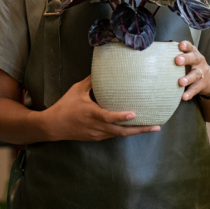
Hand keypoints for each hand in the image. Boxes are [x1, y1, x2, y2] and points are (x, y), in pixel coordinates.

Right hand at [42, 76, 160, 140]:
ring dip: (135, 132)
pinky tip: (133, 127)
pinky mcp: (97, 138)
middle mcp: (97, 126)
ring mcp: (97, 134)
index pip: (108, 117)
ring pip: (119, 134)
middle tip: (156, 126)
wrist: (53, 126)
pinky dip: (124, 131)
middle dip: (140, 130)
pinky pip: (113, 135)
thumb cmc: (65, 106)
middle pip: (121, 131)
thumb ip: (91, 82)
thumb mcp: (77, 90)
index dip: (121, 117)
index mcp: (91, 113)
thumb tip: (103, 70)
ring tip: (151, 127)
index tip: (134, 114)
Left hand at [175, 41, 209, 100]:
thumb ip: (175, 55)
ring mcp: (201, 73)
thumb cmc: (191, 65)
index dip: (185, 45)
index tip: (180, 45)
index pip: (190, 47)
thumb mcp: (186, 58)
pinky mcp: (202, 84)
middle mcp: (198, 61)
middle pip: (194, 58)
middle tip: (177, 60)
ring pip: (195, 75)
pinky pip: (195, 89)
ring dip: (188, 78)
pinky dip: (189, 93)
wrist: (209, 79)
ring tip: (180, 82)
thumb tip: (155, 54)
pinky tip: (184, 96)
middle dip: (186, 59)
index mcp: (193, 52)